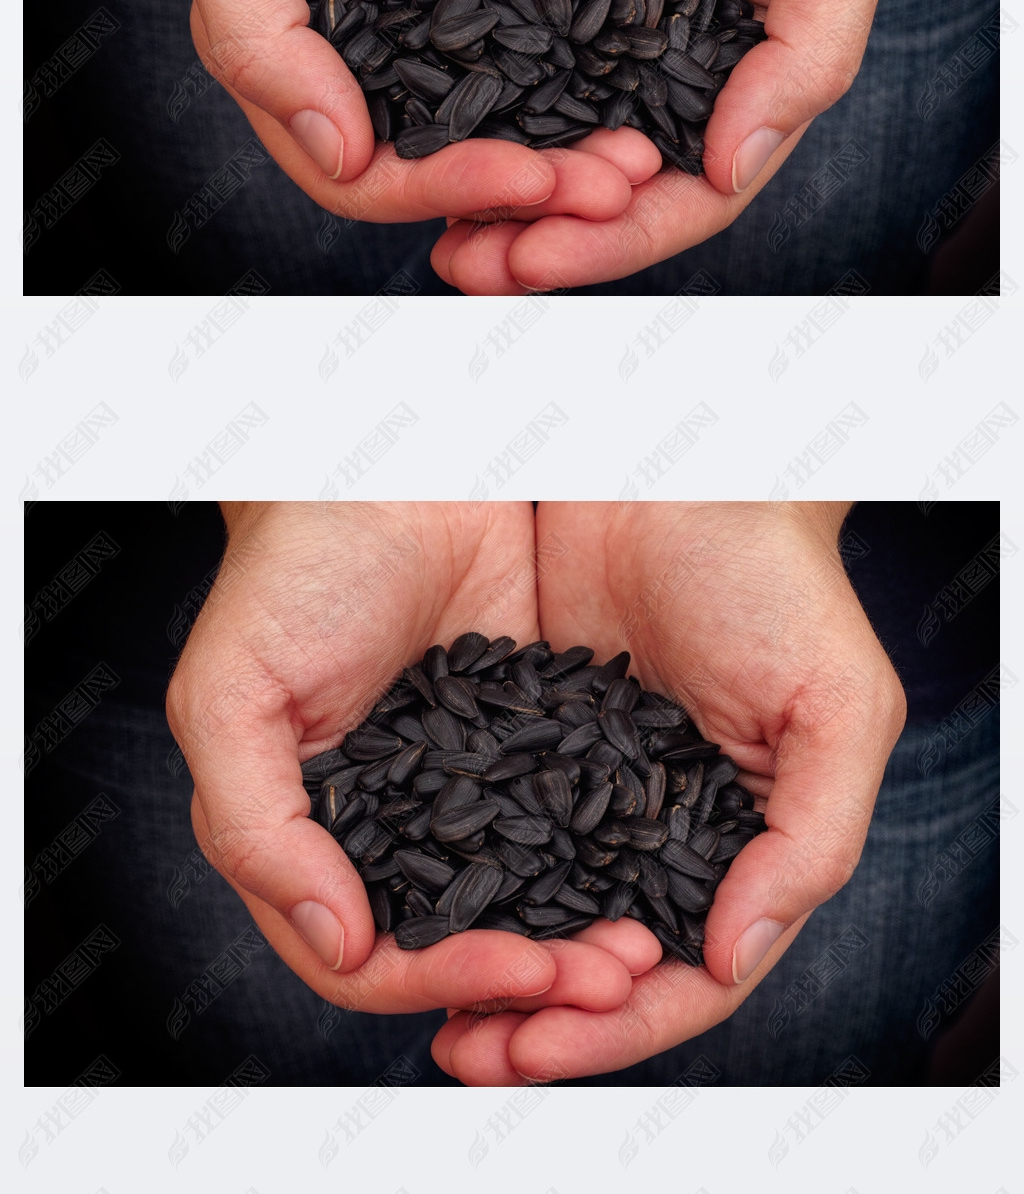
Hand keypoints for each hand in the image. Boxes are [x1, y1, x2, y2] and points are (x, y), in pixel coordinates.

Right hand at [165, 0, 635, 229]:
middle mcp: (385, 62)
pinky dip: (606, 97)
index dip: (440, 190)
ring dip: (576, 162)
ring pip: (517, 133)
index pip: (365, 175)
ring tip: (639, 165)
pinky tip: (653, 113)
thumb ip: (255, 37)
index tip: (519, 176)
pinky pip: (568, 66)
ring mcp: (460, 30)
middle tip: (607, 189)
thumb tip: (336, 150)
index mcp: (307, 63)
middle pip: (452, 170)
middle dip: (528, 189)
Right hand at [166, 502, 642, 1018]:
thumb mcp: (233, 692)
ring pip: (521, 899)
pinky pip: (569, 823)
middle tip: (608, 979)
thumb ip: (256, 825)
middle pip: (456, 943)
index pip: (365, 958)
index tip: (521, 970)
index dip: (439, 980)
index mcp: (306, 835)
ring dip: (577, 938)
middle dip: (530, 975)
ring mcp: (462, 788)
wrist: (393, 469)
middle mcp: (387, 827)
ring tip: (641, 951)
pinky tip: (657, 879)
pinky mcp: (529, 740)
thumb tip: (337, 942)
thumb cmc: (295, 569)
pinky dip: (608, 864)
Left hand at [430, 0, 906, 291]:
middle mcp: (662, 70)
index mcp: (742, 74)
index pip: (687, 194)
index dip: (616, 239)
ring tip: (437, 235)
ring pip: (540, 148)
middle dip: (538, 238)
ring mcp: (590, 35)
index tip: (538, 258)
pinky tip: (414, 150)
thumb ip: (807, 52)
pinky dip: (460, 122)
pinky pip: (489, 74)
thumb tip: (732, 169)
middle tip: (467, 266)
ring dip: (491, 200)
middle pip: (602, 191)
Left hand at [433, 501, 905, 1080]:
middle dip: (539, 1015)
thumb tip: (729, 957)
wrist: (678, 471)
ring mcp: (593, 787)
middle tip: (464, 1050)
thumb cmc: (777, 581)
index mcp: (747, 841)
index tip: (538, 1046)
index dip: (620, 1025)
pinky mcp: (529, 735)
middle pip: (602, 958)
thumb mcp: (835, 705)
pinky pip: (490, 826)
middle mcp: (664, 829)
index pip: (691, 974)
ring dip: (490, 963)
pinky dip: (460, 877)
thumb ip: (809, 839)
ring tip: (425, 1001)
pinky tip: (408, 906)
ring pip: (539, 907)